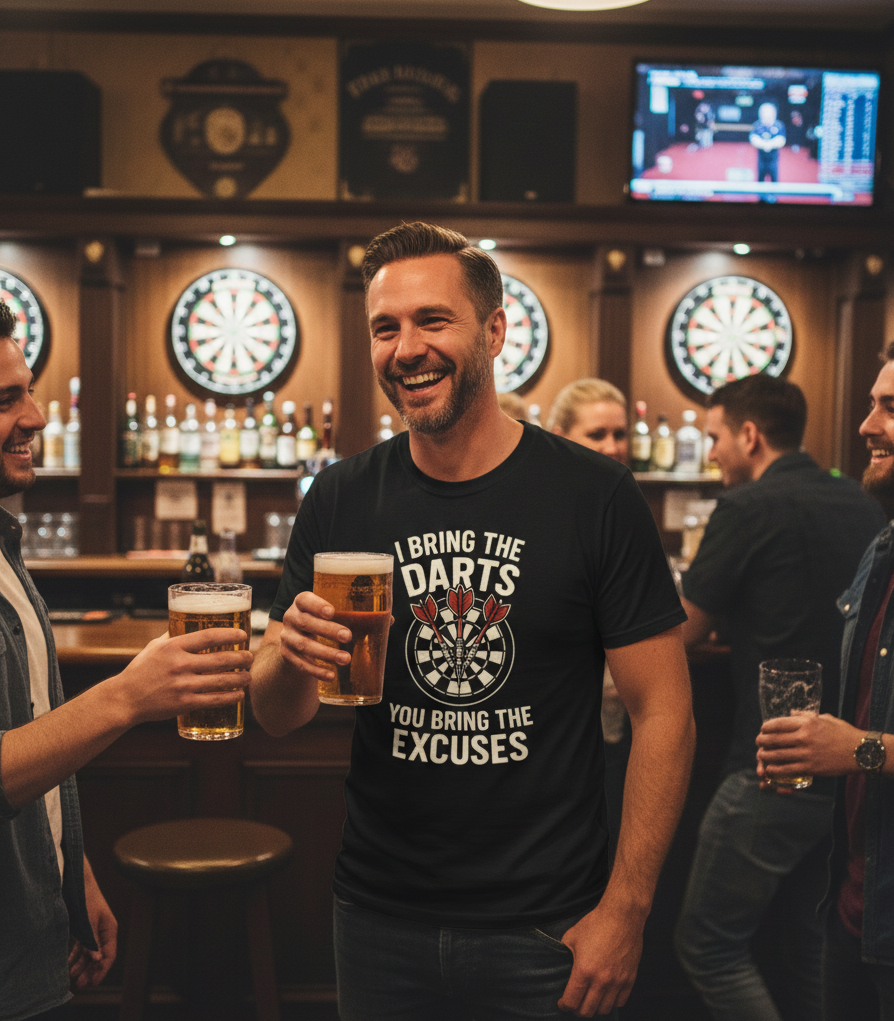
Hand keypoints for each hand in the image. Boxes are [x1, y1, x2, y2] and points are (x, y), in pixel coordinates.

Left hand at [69, 862, 116, 988]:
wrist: (77, 881)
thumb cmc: (86, 898)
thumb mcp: (88, 921)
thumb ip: (92, 941)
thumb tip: (97, 959)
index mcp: (110, 929)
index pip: (109, 955)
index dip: (101, 970)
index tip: (91, 983)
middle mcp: (103, 931)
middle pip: (99, 956)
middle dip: (89, 971)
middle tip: (79, 984)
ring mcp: (94, 930)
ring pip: (90, 953)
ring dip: (82, 966)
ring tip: (71, 977)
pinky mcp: (84, 928)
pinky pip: (82, 947)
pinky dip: (76, 957)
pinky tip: (69, 965)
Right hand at [112, 629, 251, 724]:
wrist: (124, 699)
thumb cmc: (141, 670)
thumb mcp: (155, 647)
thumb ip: (174, 636)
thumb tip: (190, 622)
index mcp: (173, 646)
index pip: (209, 636)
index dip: (230, 634)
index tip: (243, 635)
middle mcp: (180, 664)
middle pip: (221, 659)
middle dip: (241, 658)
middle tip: (250, 657)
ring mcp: (182, 685)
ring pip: (221, 680)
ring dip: (241, 678)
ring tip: (249, 676)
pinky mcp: (184, 703)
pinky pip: (214, 699)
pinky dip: (231, 697)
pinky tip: (240, 694)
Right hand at [278, 591, 352, 682]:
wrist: (298, 638)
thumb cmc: (322, 621)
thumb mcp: (331, 613)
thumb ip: (355, 613)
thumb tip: (387, 618)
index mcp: (302, 602)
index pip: (305, 600)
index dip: (317, 605)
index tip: (332, 612)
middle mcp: (290, 617)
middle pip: (305, 622)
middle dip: (327, 630)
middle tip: (348, 636)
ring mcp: (287, 637)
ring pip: (304, 645)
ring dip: (325, 653)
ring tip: (346, 659)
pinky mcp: (287, 655)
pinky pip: (300, 664)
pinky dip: (316, 671)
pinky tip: (331, 675)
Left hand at [558, 902, 642, 1015]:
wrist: (622, 916)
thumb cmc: (596, 924)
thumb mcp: (572, 936)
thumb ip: (564, 953)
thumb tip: (559, 963)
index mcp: (583, 970)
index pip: (571, 1001)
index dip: (564, 1006)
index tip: (562, 1003)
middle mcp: (601, 980)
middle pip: (587, 1011)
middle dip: (577, 1010)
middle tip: (575, 1003)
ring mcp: (617, 981)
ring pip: (604, 1009)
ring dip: (595, 1008)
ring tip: (590, 1000)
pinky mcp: (630, 979)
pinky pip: (620, 1001)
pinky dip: (611, 1002)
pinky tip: (606, 994)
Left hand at [756, 713, 860, 782]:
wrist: (861, 750)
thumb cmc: (843, 732)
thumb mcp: (824, 717)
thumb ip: (805, 715)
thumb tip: (791, 712)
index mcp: (806, 722)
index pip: (777, 723)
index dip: (766, 727)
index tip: (763, 729)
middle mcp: (804, 737)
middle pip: (774, 739)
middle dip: (762, 741)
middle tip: (759, 743)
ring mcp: (807, 753)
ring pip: (778, 755)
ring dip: (765, 756)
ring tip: (761, 756)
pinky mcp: (811, 768)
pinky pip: (788, 769)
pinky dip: (776, 770)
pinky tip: (770, 769)